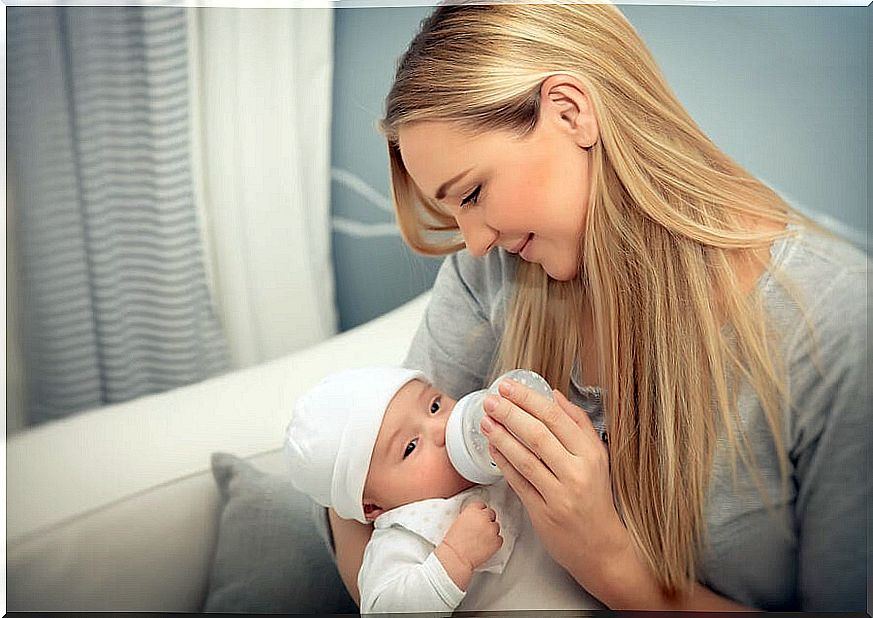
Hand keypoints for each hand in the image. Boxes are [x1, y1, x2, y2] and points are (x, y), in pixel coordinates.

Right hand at [435, 500, 502, 589]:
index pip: (482, 505)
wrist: (456, 556)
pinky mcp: (497, 541)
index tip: (478, 518)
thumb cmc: (453, 542)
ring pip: (496, 527)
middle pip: (491, 514)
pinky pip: (499, 539)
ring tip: (481, 539)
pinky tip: (485, 545)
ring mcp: (492, 529)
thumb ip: (470, 516)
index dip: (480, 513)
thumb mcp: (458, 520)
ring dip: (491, 531)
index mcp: (473, 509)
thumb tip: (476, 518)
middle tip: (480, 529)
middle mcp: (484, 517)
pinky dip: (494, 542)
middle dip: (487, 520)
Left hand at [480, 381, 628, 581]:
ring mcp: (559, 494)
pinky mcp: (543, 513)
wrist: (601, 546)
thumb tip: (554, 395)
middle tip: (491, 399)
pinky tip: (492, 448)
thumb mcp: (597, 457)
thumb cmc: (596, 497)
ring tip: (485, 420)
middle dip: (510, 413)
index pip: (556, 418)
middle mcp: (577, 473)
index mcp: (592, 454)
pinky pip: (518, 482)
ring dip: (501, 436)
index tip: (509, 387)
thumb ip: (578, 424)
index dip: (529, 399)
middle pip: (538, 435)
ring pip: (525, 458)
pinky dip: (503, 463)